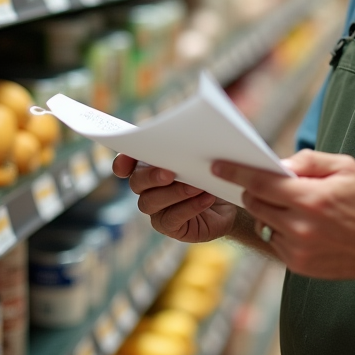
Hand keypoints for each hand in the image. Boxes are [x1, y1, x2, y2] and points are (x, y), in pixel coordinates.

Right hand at [113, 154, 236, 242]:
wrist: (231, 201)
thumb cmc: (212, 172)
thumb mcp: (202, 153)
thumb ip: (188, 142)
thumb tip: (188, 128)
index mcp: (149, 166)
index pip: (125, 164)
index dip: (122, 162)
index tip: (127, 162)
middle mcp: (147, 188)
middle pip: (136, 182)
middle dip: (151, 176)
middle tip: (170, 172)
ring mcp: (156, 209)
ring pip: (150, 202)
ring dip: (175, 193)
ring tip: (198, 186)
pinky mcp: (169, 226)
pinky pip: (172, 218)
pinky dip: (190, 207)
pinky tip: (206, 198)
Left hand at [212, 150, 354, 280]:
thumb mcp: (345, 167)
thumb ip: (309, 160)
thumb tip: (279, 163)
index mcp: (312, 198)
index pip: (261, 183)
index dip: (237, 173)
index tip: (218, 166)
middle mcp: (301, 226)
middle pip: (256, 203)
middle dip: (253, 190)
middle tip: (259, 182)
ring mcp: (298, 249)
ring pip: (264, 222)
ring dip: (268, 210)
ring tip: (288, 203)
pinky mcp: (298, 264)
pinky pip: (275, 241)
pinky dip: (279, 229)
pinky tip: (299, 224)